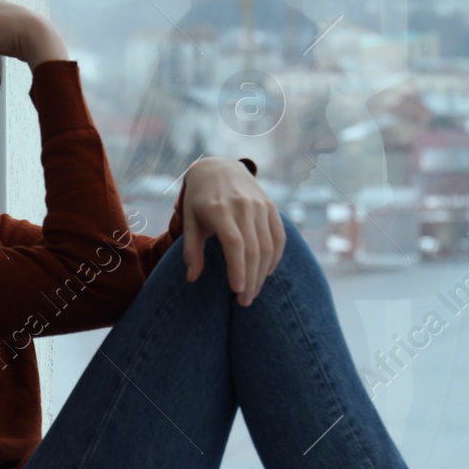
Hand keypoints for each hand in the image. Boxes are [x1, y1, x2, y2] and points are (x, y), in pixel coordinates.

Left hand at [180, 158, 285, 306]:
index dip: (238, 269)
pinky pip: (279, 237)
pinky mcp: (271, 206)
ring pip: (268, 246)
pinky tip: (266, 273)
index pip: (234, 243)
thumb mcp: (189, 220)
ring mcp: (260, 205)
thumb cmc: (199, 199)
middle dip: (251, 279)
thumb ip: (191, 249)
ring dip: (262, 274)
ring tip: (252, 293)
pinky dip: (275, 258)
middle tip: (244, 301)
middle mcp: (243, 206)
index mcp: (220, 209)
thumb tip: (192, 278)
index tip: (237, 290)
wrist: (218, 167)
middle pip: (253, 249)